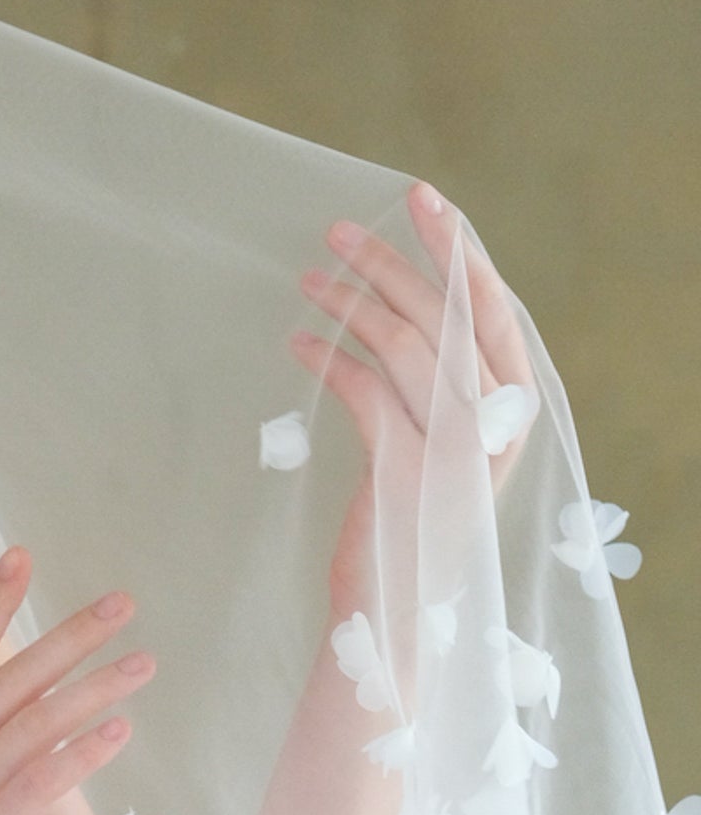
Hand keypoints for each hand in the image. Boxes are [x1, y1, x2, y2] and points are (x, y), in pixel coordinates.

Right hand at [0, 549, 154, 814]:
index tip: (20, 556)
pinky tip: (121, 732)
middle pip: (2, 681)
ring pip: (26, 726)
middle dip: (66, 635)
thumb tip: (6, 748)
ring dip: (93, 689)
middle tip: (123, 602)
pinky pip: (34, 787)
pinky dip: (79, 754)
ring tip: (145, 663)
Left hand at [294, 179, 537, 629]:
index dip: (459, 250)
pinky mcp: (405, 470)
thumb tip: (413, 308)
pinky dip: (330, 359)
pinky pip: (364, 390)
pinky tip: (300, 343)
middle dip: (394, 260)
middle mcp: (494, 424)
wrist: (396, 613)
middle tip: (341, 228)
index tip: (425, 200)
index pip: (492, 308)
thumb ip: (445, 389)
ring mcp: (454, 448)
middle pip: (445, 315)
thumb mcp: (443, 450)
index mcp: (514, 411)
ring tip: (309, 277)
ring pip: (405, 344)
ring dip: (352, 301)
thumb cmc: (411, 527)